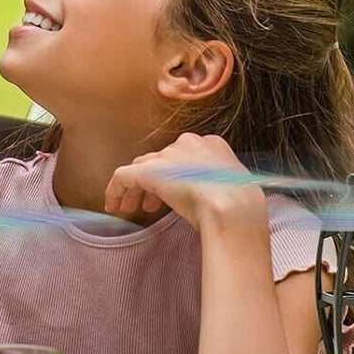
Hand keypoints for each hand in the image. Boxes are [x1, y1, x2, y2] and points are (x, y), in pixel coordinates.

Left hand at [104, 133, 264, 230]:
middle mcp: (187, 144)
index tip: (173, 197)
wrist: (232, 207)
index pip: (182, 157)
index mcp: (211, 145)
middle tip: (150, 206)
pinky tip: (112, 206)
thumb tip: (217, 199)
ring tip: (131, 209)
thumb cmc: (241, 205)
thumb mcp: (236, 189)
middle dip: (154, 184)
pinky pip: (123, 177)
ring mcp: (167, 156)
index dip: (175, 177)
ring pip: (142, 168)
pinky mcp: (148, 171)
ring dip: (136, 189)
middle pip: (161, 161)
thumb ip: (220, 186)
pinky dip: (115, 190)